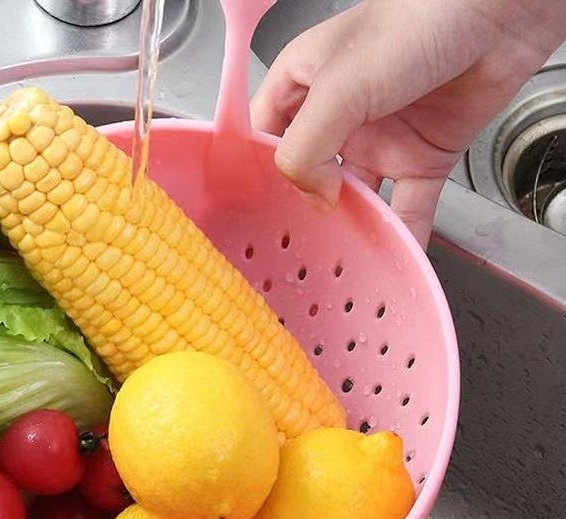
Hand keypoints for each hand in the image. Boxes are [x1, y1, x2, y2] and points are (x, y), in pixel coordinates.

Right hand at [251, 0, 565, 245]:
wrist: (498, 12)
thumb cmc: (418, 19)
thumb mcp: (339, 87)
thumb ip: (306, 148)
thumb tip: (310, 196)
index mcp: (303, 84)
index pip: (264, 138)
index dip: (256, 174)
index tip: (252, 211)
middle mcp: (337, 115)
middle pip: (308, 176)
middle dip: (302, 209)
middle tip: (292, 245)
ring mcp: (379, 139)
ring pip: (356, 198)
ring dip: (350, 229)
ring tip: (338, 261)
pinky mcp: (421, 156)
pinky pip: (407, 206)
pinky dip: (402, 233)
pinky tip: (393, 258)